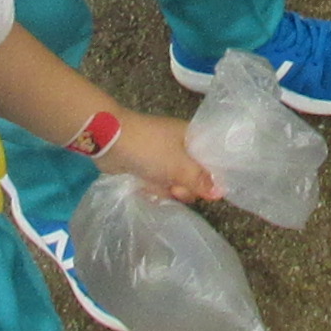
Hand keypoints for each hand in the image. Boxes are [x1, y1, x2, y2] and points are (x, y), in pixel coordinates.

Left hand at [103, 110, 217, 200]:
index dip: (210, 177)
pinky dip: (153, 188)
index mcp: (192, 138)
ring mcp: (162, 157)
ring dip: (166, 189)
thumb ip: (200, 180)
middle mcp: (180, 147)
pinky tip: (146, 188)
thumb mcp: (178, 166)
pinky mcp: (147, 167)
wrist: (110, 141)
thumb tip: (220, 192)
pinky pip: (158, 183)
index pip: (211, 160)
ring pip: (175, 182)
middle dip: (184, 187)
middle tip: (174, 188)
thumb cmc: (149, 148)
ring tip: (155, 186)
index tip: (204, 189)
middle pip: (193, 176)